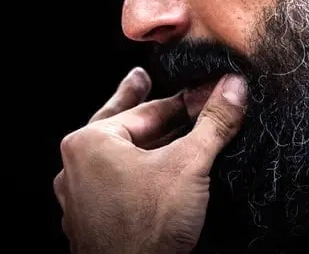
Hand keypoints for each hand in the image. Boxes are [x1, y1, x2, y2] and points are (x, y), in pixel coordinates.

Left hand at [54, 68, 247, 253]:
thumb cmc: (148, 228)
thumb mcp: (189, 166)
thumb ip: (213, 123)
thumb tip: (234, 87)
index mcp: (89, 143)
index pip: (146, 111)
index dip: (182, 102)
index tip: (203, 93)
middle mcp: (74, 166)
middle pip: (121, 128)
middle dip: (139, 107)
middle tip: (140, 79)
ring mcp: (77, 197)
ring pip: (115, 158)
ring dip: (138, 144)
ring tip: (151, 128)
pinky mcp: (88, 222)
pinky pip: (112, 185)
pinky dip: (131, 174)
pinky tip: (145, 174)